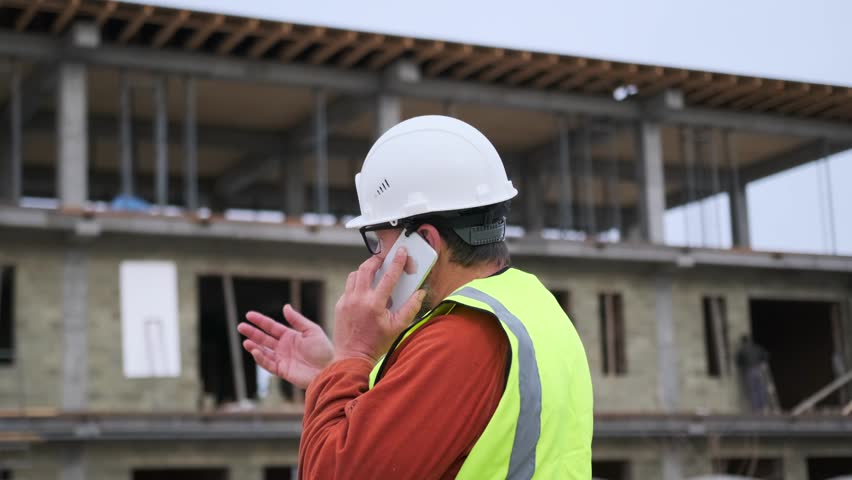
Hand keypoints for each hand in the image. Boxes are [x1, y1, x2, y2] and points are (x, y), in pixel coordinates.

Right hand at [238, 305, 333, 388]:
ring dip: (254, 346)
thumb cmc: (324, 350)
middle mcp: (284, 347)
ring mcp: (282, 359)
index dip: (260, 321)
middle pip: (264, 338)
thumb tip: (285, 307)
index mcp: (291, 336)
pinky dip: (261, 358)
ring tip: (246, 341)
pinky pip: (268, 364)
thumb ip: (297, 320)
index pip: (272, 327)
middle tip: (240, 326)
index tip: (248, 315)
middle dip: (252, 332)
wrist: (330, 369)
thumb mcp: (312, 330)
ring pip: (264, 351)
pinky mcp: (282, 370)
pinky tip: (255, 351)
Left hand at [333, 248, 425, 364]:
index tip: (402, 252)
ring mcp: (346, 301)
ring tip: (374, 272)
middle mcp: (359, 299)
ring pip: (355, 275)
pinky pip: (349, 287)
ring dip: (365, 270)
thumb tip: (420, 292)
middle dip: (377, 260)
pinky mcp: (339, 305)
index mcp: (375, 304)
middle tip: (384, 258)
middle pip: (367, 268)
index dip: (398, 262)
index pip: (389, 276)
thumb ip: (411, 307)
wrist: (352, 357)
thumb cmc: (377, 344)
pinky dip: (357, 284)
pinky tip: (365, 291)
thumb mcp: (398, 327)